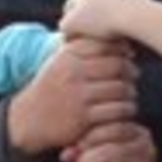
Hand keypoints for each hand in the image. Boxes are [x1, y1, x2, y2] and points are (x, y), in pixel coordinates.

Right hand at [10, 36, 133, 159]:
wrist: (29, 119)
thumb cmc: (53, 87)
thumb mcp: (61, 61)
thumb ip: (85, 48)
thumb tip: (124, 42)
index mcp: (68, 56)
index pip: (106, 45)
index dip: (122, 50)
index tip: (127, 57)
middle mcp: (73, 73)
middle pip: (117, 66)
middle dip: (130, 70)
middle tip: (132, 75)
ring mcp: (79, 96)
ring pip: (121, 88)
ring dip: (130, 91)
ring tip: (129, 94)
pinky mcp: (84, 118)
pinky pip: (117, 110)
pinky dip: (126, 109)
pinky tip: (123, 109)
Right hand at [61, 0, 148, 43]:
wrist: (135, 15)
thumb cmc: (100, 22)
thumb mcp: (71, 27)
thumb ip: (63, 27)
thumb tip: (66, 30)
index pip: (69, 10)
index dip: (71, 26)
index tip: (78, 39)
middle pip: (88, 6)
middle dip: (89, 20)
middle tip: (94, 38)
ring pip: (106, 6)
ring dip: (106, 18)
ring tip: (111, 35)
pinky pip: (122, 7)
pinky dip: (121, 16)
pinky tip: (124, 28)